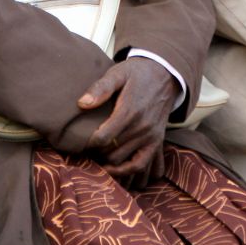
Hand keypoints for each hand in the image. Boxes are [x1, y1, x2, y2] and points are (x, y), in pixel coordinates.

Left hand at [79, 57, 178, 187]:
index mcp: (129, 110)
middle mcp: (141, 127)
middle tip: (87, 146)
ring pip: (122, 160)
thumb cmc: (136, 73)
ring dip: (107, 160)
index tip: (82, 137)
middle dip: (96, 151)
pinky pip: (140, 164)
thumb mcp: (118, 73)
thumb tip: (82, 103)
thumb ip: (101, 88)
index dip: (89, 141)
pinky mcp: (156, 141)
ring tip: (97, 153)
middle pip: (111, 151)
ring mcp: (150, 136)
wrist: (164, 74)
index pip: (103, 137)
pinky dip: (126, 171)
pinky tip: (112, 168)